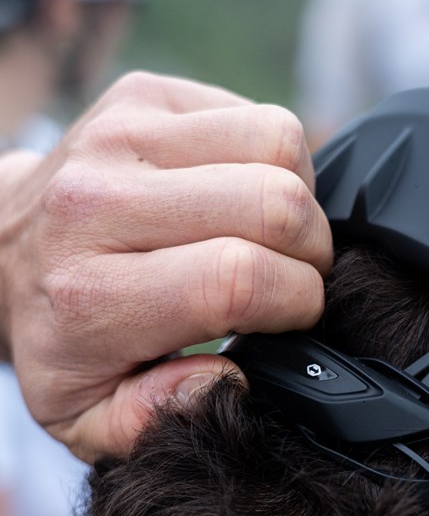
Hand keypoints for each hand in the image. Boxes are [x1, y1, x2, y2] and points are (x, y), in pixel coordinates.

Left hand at [0, 72, 331, 461]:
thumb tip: (226, 376)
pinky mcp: (143, 96)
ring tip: (270, 236)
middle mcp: (98, 203)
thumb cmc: (62, 339)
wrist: (2, 254)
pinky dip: (274, 160)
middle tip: (292, 277)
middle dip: (311, 251)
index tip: (292, 316)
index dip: (295, 300)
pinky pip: (259, 115)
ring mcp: (120, 136)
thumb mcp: (88, 416)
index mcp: (92, 295)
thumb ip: (154, 420)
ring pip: (279, 144)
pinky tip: (243, 195)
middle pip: (274, 203)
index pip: (238, 276)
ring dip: (299, 198)